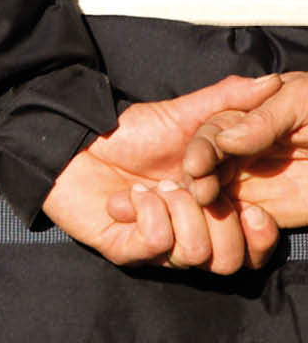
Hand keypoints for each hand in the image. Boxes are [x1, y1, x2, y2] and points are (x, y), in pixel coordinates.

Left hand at [43, 73, 281, 270]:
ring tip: (156, 186)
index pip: (252, 250)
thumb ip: (226, 103)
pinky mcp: (128, 251)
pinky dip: (148, 213)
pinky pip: (157, 243)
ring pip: (197, 253)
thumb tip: (269, 82)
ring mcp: (158, 248)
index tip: (250, 208)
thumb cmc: (127, 132)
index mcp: (209, 213)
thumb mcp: (183, 116)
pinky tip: (132, 196)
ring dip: (179, 210)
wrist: (73, 139)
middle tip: (190, 187)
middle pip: (230, 260)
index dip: (259, 234)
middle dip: (218, 220)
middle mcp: (188, 236)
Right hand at [183, 73, 307, 237]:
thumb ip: (263, 119)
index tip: (195, 167)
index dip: (202, 149)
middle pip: (209, 166)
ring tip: (219, 218)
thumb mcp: (301, 102)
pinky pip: (246, 226)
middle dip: (200, 181)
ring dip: (213, 210)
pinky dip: (237, 234)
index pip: (212, 132)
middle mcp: (243, 150)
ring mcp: (257, 183)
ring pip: (220, 197)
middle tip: (202, 196)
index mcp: (244, 117)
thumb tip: (224, 139)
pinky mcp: (274, 214)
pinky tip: (239, 235)